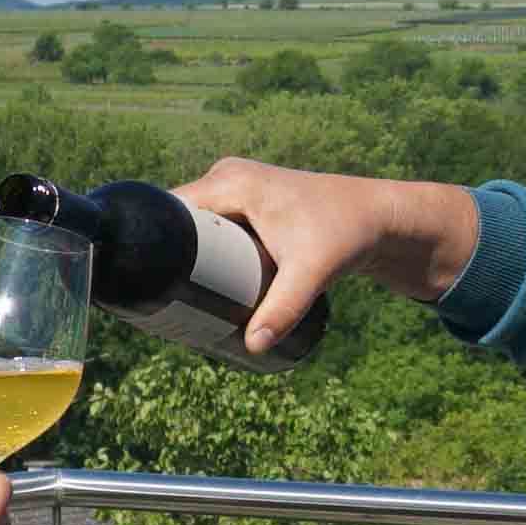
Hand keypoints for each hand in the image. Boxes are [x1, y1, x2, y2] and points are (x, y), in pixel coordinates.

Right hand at [170, 157, 477, 358]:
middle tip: (156, 304)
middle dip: (167, 256)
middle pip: (179, 219)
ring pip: (194, 224)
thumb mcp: (311, 272)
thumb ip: (283, 308)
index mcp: (231, 182)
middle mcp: (228, 177)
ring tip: (167, 298)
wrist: (381, 217)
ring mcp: (237, 187)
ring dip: (182, 254)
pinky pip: (211, 223)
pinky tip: (188, 277)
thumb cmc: (347, 235)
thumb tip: (252, 348)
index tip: (144, 283)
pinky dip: (201, 248)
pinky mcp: (248, 202)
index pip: (171, 209)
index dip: (154, 242)